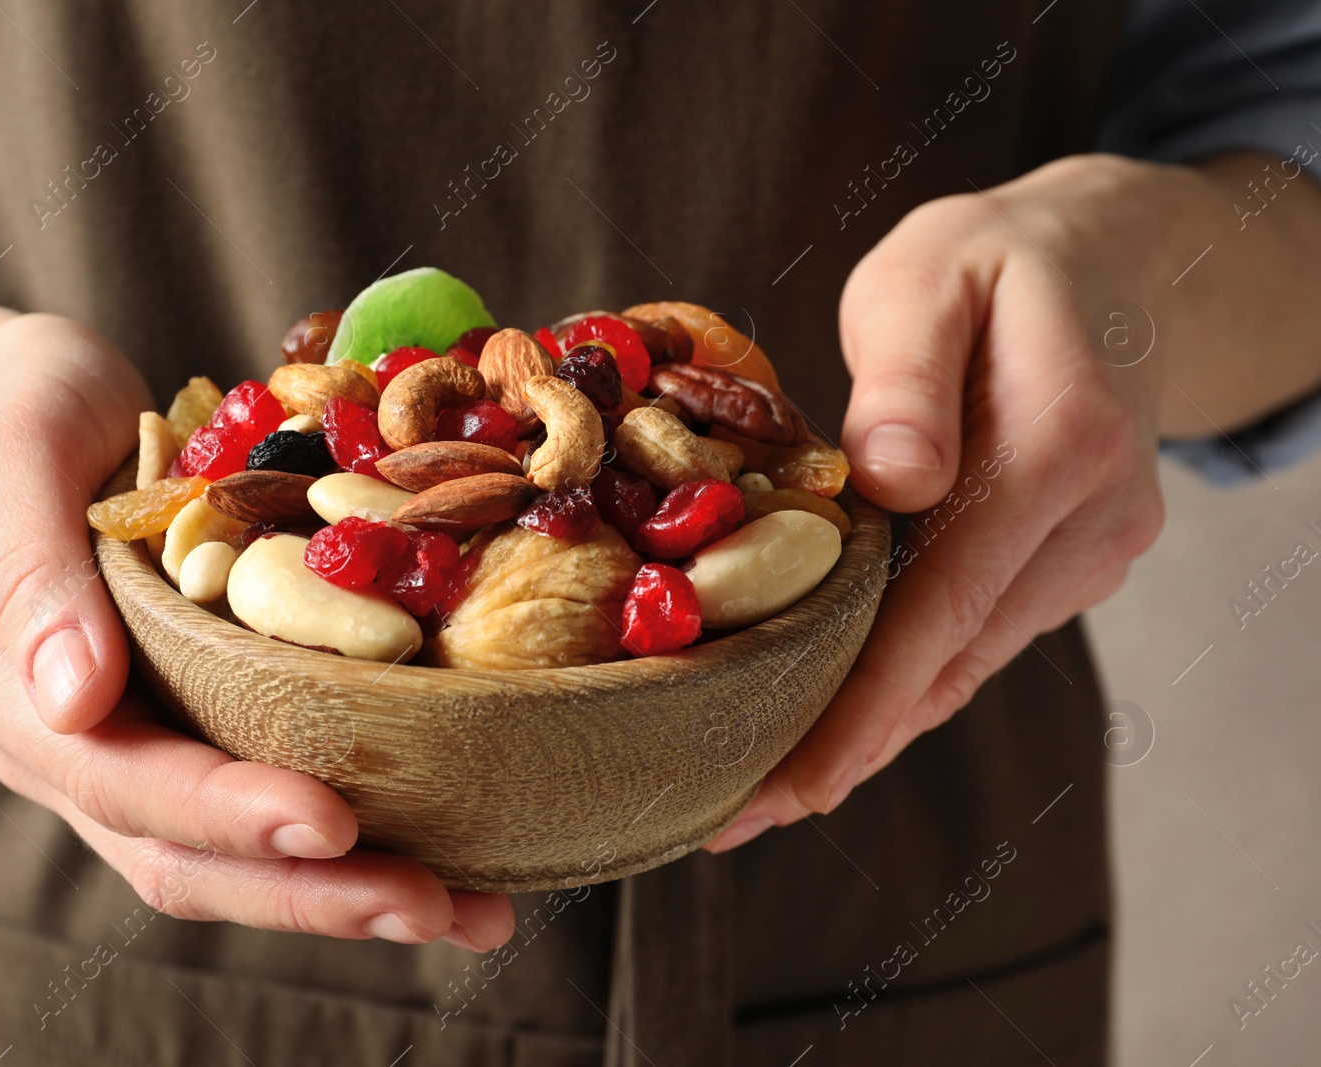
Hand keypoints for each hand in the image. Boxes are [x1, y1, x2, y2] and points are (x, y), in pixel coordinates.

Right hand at [0, 312, 514, 947]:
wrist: (8, 398)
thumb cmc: (9, 403)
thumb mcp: (7, 445)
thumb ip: (29, 564)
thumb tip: (76, 699)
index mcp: (5, 683)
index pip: (118, 777)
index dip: (224, 810)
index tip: (332, 822)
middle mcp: (63, 741)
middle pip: (183, 854)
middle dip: (309, 891)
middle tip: (435, 904)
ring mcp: (126, 743)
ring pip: (227, 858)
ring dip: (341, 893)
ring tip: (466, 910)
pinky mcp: (185, 724)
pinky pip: (259, 801)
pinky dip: (342, 842)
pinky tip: (443, 853)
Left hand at [707, 155, 1204, 849]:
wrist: (1111, 267)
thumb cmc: (994, 265)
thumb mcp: (932, 277)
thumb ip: (908, 374)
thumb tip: (890, 479)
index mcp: (1060, 447)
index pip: (944, 604)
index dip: (863, 704)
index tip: (791, 784)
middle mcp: (1093, 521)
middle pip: (949, 661)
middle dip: (842, 746)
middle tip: (733, 816)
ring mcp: (1092, 552)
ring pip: (961, 664)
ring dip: (867, 730)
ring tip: (760, 790)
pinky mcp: (1072, 564)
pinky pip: (972, 638)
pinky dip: (901, 683)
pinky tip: (832, 720)